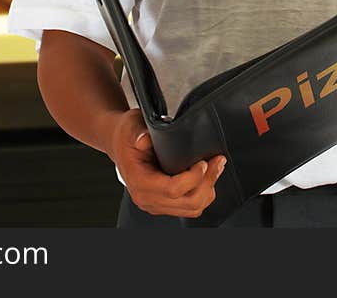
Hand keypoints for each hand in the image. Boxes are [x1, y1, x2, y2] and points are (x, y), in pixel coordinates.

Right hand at [108, 108, 226, 217]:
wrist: (119, 144)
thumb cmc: (127, 136)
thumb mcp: (131, 126)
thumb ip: (138, 132)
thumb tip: (144, 139)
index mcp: (139, 182)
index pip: (172, 190)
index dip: (193, 178)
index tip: (202, 161)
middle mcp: (146, 198)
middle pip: (188, 203)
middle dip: (207, 182)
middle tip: (217, 162)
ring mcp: (155, 204)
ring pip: (192, 209)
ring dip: (208, 189)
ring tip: (215, 168)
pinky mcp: (164, 204)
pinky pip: (189, 207)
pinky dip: (203, 194)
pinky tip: (206, 177)